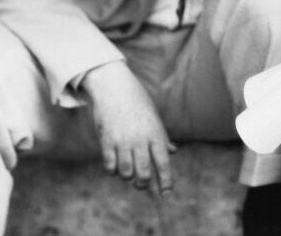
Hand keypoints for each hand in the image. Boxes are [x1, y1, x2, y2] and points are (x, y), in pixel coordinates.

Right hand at [81, 61, 176, 195]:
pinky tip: (114, 166)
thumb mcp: (154, 117)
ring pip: (126, 172)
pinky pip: (110, 166)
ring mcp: (122, 140)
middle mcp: (140, 139)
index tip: (166, 194)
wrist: (113, 86)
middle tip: (142, 184)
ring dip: (127, 177)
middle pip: (144, 173)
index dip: (165, 181)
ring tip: (128, 173)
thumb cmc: (137, 101)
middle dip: (144, 185)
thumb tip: (173, 151)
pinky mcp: (106, 140)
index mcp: (155, 134)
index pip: (163, 163)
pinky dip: (112, 170)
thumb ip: (162, 137)